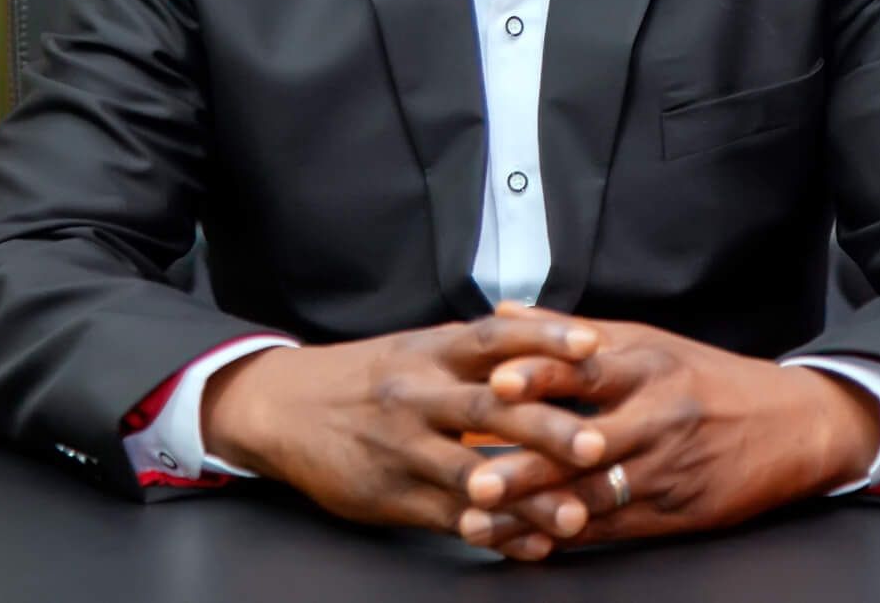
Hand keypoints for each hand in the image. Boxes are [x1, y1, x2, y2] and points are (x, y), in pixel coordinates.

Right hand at [200, 315, 608, 559]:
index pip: (492, 337)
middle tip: (596, 442)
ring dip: (526, 497)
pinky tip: (531, 546)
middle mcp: (418, 395)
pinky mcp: (391, 495)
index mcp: (429, 352)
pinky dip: (494, 533)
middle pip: (488, 407)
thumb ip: (475, 349)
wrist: (282, 407)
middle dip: (545, 426)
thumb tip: (549, 332)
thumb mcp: (416, 348)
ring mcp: (403, 448)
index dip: (543, 336)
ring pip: (471, 473)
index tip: (592, 343)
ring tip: (575, 515)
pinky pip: (449, 518)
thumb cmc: (366, 376)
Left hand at [459, 311, 879, 554]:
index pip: (584, 369)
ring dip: (532, 512)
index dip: (539, 375)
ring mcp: (665, 470)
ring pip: (589, 496)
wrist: (792, 425)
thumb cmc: (705, 377)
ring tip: (480, 523)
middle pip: (580, 445)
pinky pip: (611, 530)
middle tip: (473, 479)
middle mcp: (654, 417)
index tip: (495, 384)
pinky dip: (564, 538)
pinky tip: (524, 544)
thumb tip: (501, 313)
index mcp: (644, 365)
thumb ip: (568, 332)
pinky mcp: (674, 513)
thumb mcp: (644, 340)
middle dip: (524, 466)